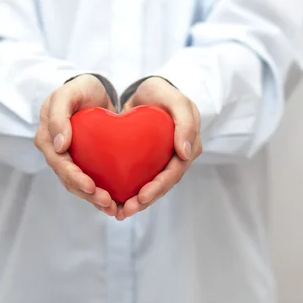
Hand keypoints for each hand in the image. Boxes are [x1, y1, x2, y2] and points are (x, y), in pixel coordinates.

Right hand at [34, 74, 118, 215]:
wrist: (94, 90)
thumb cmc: (79, 88)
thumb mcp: (67, 93)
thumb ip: (58, 115)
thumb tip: (59, 146)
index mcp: (46, 138)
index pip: (58, 163)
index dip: (74, 177)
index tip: (92, 187)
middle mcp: (55, 152)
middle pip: (68, 179)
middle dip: (87, 194)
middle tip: (107, 202)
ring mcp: (69, 159)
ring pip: (79, 185)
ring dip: (95, 199)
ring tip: (113, 208)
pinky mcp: (84, 163)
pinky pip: (90, 181)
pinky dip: (101, 192)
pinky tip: (116, 203)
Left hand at [117, 77, 201, 219]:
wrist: (145, 90)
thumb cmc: (161, 92)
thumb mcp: (176, 100)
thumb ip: (185, 122)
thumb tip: (186, 154)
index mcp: (188, 146)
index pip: (175, 172)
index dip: (159, 187)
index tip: (141, 196)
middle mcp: (177, 157)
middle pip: (163, 185)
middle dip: (145, 200)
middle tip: (127, 210)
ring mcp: (163, 161)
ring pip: (152, 186)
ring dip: (137, 202)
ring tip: (119, 212)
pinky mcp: (148, 162)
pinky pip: (140, 179)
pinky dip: (129, 191)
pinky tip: (114, 201)